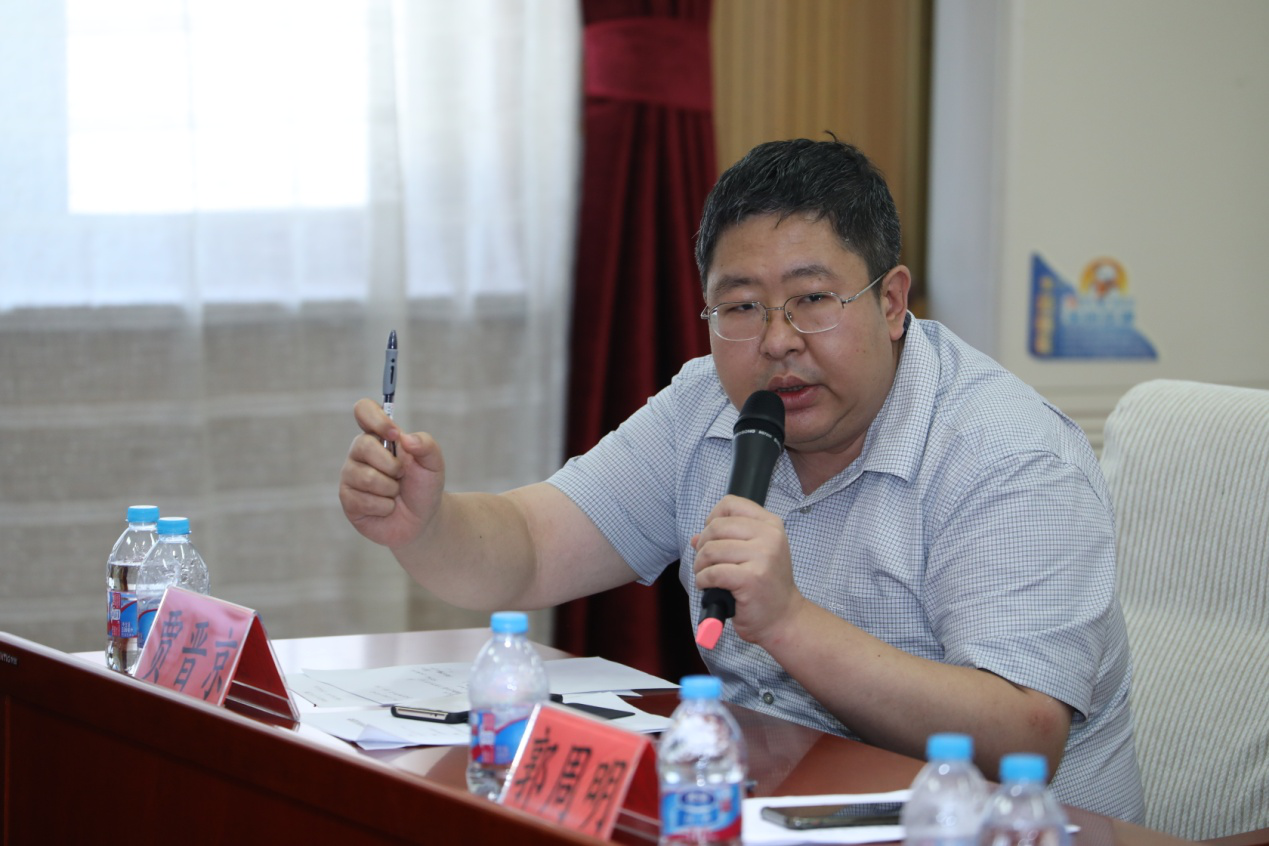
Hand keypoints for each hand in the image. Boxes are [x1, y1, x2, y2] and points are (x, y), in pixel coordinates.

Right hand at [338, 398, 444, 548]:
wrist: (422, 519)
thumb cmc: (424, 486)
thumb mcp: (434, 464)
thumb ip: (426, 445)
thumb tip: (405, 438)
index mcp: (379, 436)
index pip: (364, 410)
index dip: (376, 418)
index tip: (395, 434)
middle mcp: (360, 452)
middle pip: (362, 444)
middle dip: (392, 465)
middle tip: (402, 475)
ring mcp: (351, 475)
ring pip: (365, 477)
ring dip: (390, 489)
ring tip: (395, 493)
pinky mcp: (348, 500)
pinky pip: (363, 500)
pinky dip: (384, 507)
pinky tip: (387, 507)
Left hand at [690, 494, 803, 644]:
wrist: (783, 618)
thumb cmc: (765, 586)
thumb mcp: (754, 554)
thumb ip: (727, 539)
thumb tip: (696, 537)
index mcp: (771, 525)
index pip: (730, 504)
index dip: (712, 518)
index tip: (712, 537)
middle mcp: (770, 537)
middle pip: (716, 527)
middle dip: (703, 546)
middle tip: (706, 563)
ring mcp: (763, 557)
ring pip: (710, 550)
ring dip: (700, 566)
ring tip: (707, 576)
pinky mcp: (751, 578)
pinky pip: (712, 573)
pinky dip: (703, 581)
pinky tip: (709, 587)